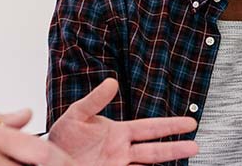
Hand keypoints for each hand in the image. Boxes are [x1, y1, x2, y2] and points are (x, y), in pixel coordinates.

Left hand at [49, 78, 198, 164]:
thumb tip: (112, 82)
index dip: (171, 125)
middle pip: (155, 149)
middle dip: (175, 148)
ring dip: (165, 163)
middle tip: (196, 145)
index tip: (190, 123)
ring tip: (185, 159)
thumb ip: (95, 101)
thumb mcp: (76, 115)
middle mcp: (123, 151)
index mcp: (119, 132)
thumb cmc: (62, 136)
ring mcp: (118, 165)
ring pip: (148, 165)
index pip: (151, 128)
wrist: (45, 158)